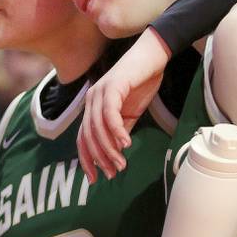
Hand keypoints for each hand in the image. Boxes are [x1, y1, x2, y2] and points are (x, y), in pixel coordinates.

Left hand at [78, 28, 170, 182]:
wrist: (153, 57)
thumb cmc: (141, 83)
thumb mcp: (129, 114)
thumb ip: (119, 132)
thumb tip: (115, 154)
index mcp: (92, 107)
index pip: (83, 138)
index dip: (86, 160)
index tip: (95, 178)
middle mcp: (91, 99)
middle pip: (88, 136)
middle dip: (99, 158)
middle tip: (112, 172)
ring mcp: (99, 92)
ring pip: (98, 128)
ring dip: (109, 149)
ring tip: (121, 163)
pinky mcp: (112, 86)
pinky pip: (110, 114)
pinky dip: (117, 131)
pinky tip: (126, 144)